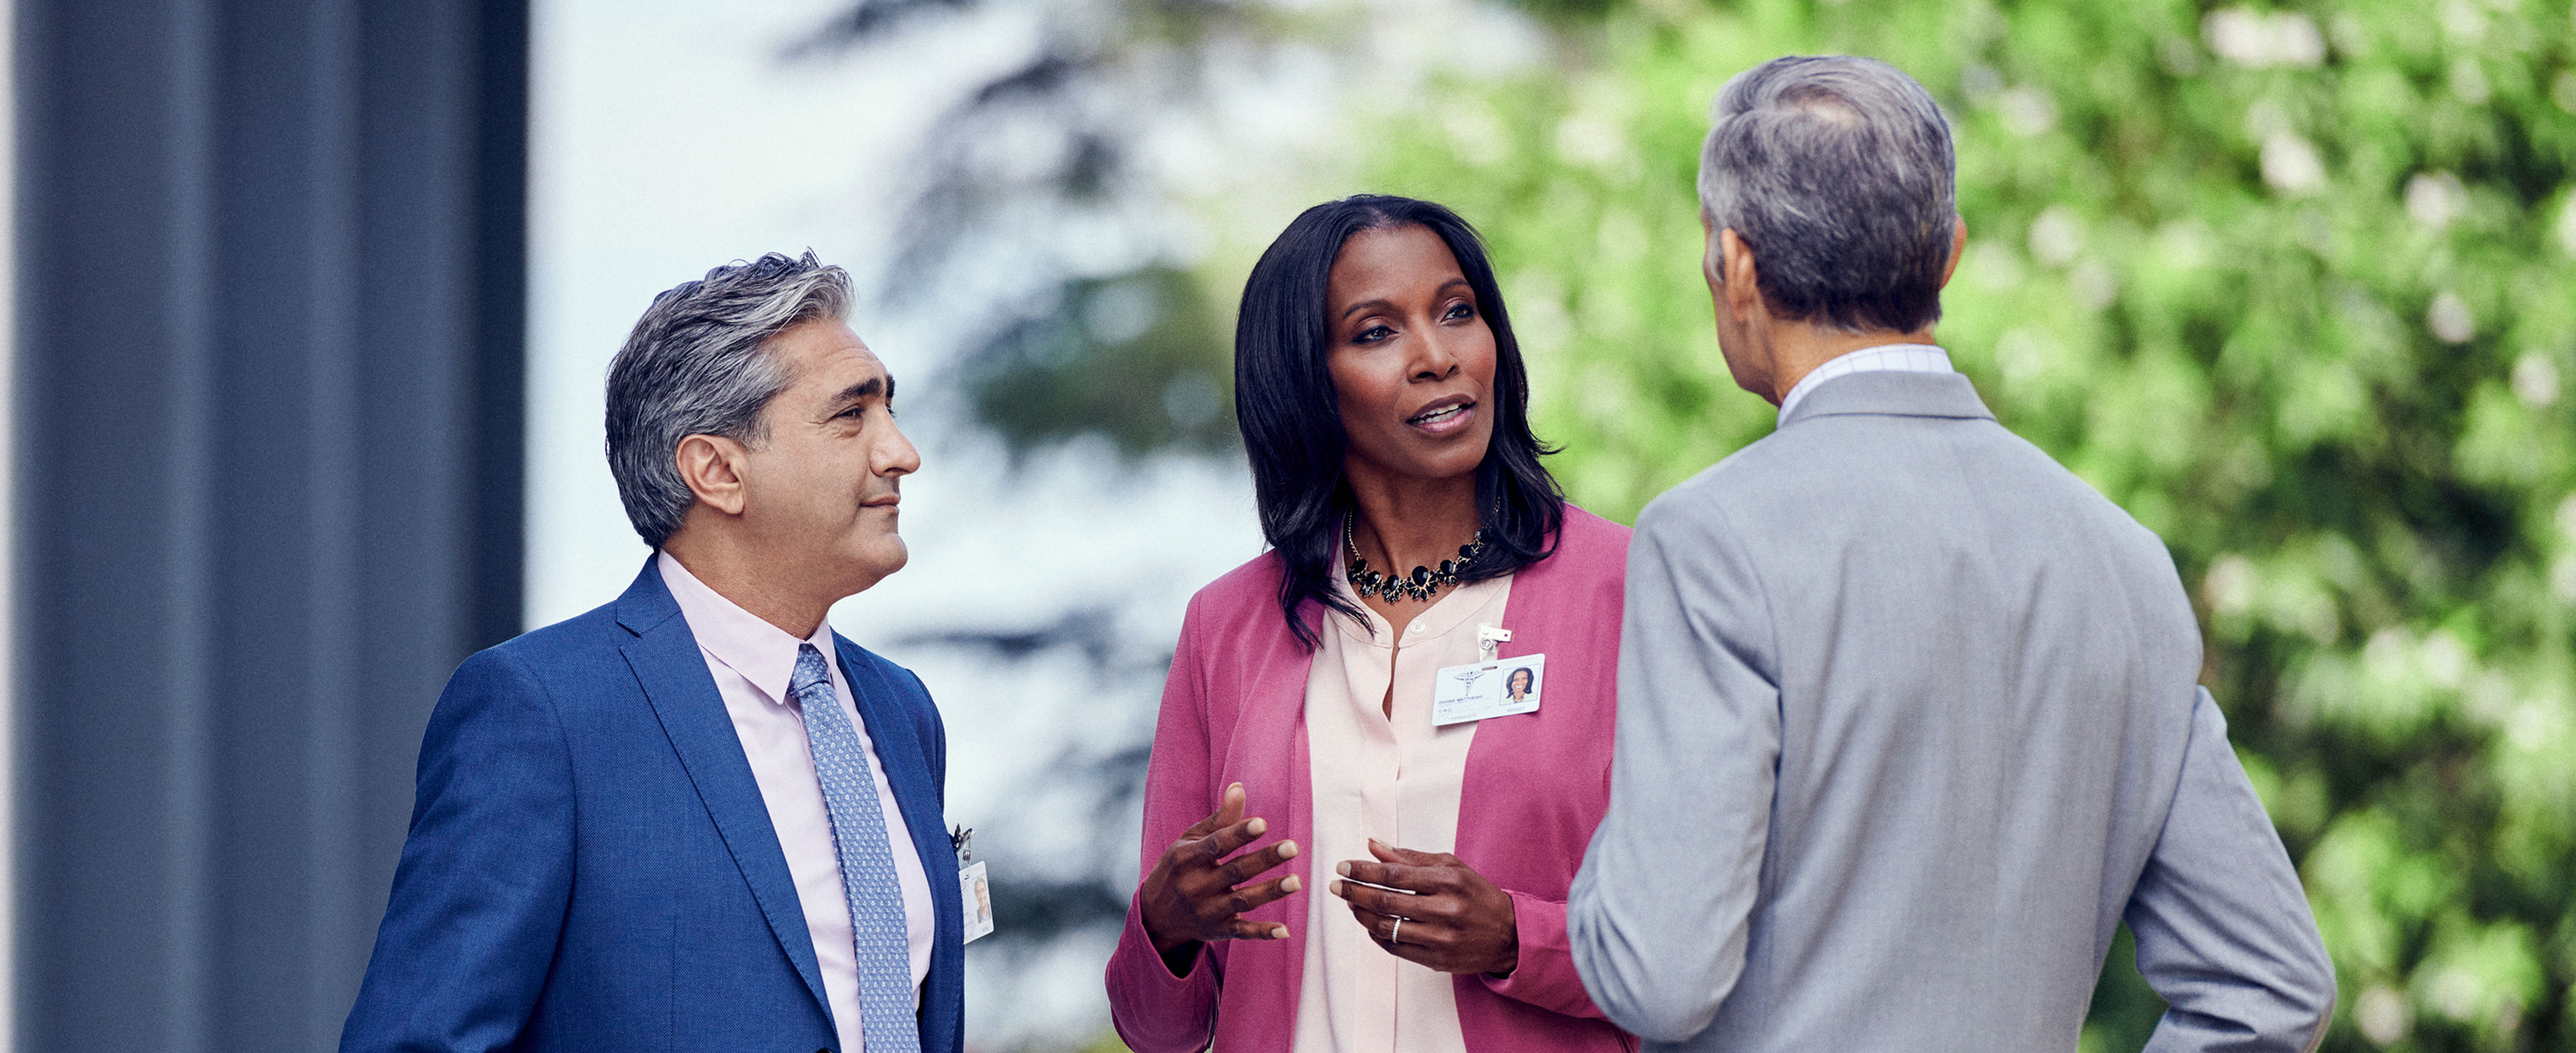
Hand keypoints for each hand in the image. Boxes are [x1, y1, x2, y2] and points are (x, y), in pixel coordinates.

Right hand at [1138, 783, 1302, 973]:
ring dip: (1270, 892)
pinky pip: (1242, 932)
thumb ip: (1219, 820)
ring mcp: (1208, 910)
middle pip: (1236, 871)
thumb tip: (1239, 787)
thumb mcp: (1190, 841)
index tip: (1262, 823)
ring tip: (1296, 881)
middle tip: (1292, 847)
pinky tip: (1285, 931)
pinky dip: (1262, 933)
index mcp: (1187, 858)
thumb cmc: (1180, 867)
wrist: (1156, 914)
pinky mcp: (1218, 930)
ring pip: (1243, 901)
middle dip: (1264, 859)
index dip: (1239, 834)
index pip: (1217, 845)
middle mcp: (1196, 886)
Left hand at [1329, 839, 1517, 975]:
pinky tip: (1369, 922)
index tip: (1343, 866)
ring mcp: (1440, 939)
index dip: (1363, 870)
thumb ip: (1410, 857)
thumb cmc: (1476, 894)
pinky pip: (1395, 948)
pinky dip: (1376, 934)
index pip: (1394, 875)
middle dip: (1354, 891)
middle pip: (1385, 902)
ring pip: (1386, 927)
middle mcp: (1445, 910)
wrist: (1508, 934)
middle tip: (1336, 885)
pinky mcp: (1436, 961)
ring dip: (1361, 914)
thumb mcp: (1451, 866)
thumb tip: (1372, 845)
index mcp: (1448, 881)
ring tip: (1351, 902)